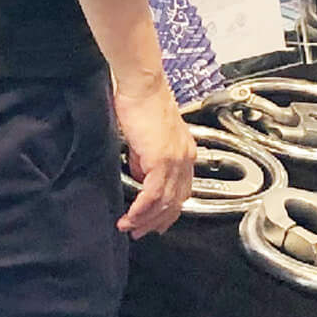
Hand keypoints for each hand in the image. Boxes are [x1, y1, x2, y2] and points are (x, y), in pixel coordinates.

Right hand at [112, 77, 192, 237]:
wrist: (142, 85)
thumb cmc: (141, 101)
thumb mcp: (146, 137)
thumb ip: (145, 159)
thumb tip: (139, 175)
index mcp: (185, 152)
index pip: (181, 191)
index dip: (168, 211)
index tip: (155, 222)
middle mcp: (185, 158)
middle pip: (176, 202)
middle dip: (157, 222)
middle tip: (141, 232)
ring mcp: (176, 160)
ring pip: (164, 202)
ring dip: (146, 219)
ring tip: (130, 228)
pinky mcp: (162, 159)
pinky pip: (153, 194)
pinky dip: (141, 209)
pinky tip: (130, 216)